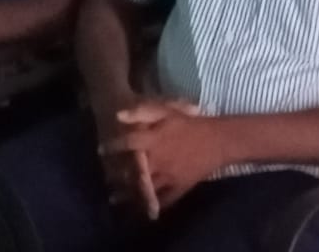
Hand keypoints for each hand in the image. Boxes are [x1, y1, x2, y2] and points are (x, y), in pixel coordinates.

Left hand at [100, 104, 224, 210]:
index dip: (112, 146)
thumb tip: (118, 115)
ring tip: (115, 197)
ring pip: (145, 188)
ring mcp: (169, 176)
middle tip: (106, 179)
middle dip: (117, 176)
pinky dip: (153, 204)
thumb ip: (142, 112)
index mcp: (154, 140)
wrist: (218, 139)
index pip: (127, 144)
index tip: (100, 150)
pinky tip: (143, 207)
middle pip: (132, 171)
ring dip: (130, 193)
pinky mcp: (180, 187)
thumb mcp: (166, 110)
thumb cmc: (189, 122)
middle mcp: (158, 160)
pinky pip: (164, 199)